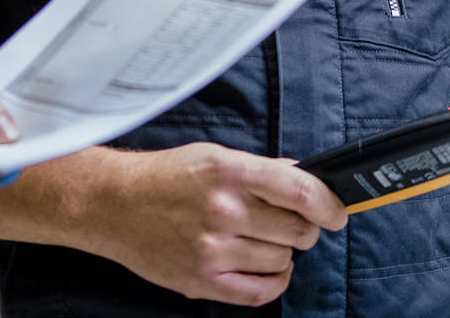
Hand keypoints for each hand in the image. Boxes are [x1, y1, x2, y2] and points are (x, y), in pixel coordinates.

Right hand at [87, 143, 346, 305]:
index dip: (329, 205)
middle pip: (296, 230)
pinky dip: (274, 281)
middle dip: (304, 227)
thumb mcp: (216, 156)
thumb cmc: (166, 176)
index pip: (300, 191)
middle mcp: (223, 211)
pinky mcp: (201, 281)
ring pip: (282, 261)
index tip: (337, 212)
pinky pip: (260, 293)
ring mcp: (212, 250)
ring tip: (267, 241)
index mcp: (231, 172)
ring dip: (284, 253)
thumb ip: (263, 169)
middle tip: (293, 223)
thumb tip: (306, 178)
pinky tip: (268, 268)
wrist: (113, 205)